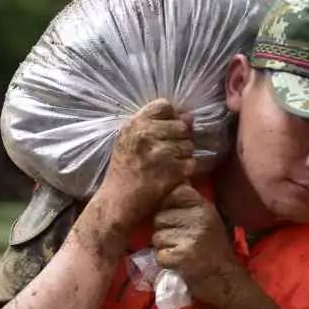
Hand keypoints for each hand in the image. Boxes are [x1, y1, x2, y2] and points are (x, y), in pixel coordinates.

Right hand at [97, 99, 194, 229]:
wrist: (118, 202)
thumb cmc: (124, 171)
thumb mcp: (131, 142)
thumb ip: (157, 126)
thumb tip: (189, 117)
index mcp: (134, 125)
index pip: (163, 106)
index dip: (170, 118)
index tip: (164, 131)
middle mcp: (146, 135)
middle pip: (181, 126)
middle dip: (178, 139)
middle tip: (166, 154)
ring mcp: (160, 153)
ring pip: (188, 145)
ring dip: (183, 156)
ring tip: (167, 166)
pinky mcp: (171, 170)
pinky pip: (190, 163)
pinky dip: (185, 171)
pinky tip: (171, 176)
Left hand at [152, 185, 268, 308]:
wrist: (227, 280)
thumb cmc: (213, 249)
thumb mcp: (207, 218)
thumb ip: (189, 203)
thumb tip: (172, 180)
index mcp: (203, 206)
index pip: (173, 192)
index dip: (167, 205)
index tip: (175, 219)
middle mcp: (198, 218)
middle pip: (159, 217)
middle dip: (164, 230)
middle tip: (180, 241)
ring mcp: (191, 238)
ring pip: (156, 237)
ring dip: (164, 247)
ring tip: (181, 252)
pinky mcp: (182, 257)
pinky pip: (159, 255)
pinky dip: (166, 262)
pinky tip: (180, 263)